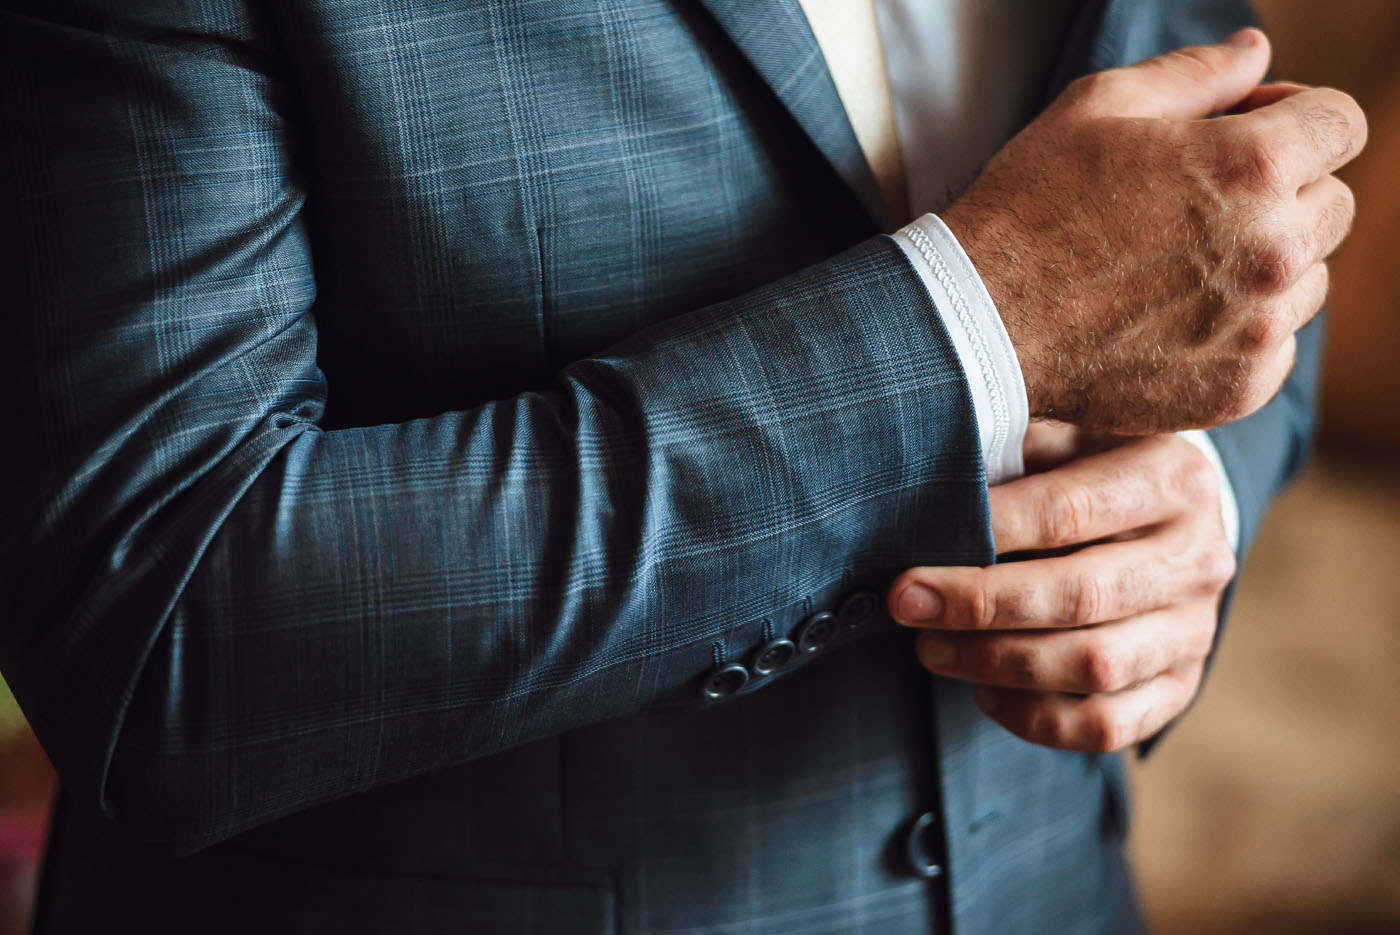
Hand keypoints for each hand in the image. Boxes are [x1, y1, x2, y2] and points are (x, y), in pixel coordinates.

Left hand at [887, 433, 1235, 751]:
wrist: (1169, 520)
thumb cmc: (1091, 467)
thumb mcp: (1065, 434)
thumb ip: (1014, 446)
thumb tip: (934, 478)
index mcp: (1171, 478)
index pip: (1070, 510)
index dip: (990, 532)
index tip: (917, 551)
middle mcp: (1197, 557)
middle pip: (1082, 595)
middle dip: (980, 605)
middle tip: (907, 604)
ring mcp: (1195, 629)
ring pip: (1096, 667)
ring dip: (997, 663)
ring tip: (931, 648)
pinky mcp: (1179, 686)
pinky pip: (1106, 725)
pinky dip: (1035, 718)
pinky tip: (985, 691)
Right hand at [943, 28, 1365, 433]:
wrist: (976, 325)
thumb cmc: (1028, 208)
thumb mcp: (1096, 109)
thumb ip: (1195, 75)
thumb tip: (1258, 53)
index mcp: (1251, 165)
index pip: (1343, 123)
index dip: (1299, 118)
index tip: (1251, 134)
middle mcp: (1272, 248)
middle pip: (1335, 204)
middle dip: (1286, 192)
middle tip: (1204, 205)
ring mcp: (1259, 326)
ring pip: (1310, 279)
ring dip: (1266, 266)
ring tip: (1183, 267)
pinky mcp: (1239, 386)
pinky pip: (1277, 346)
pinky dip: (1240, 333)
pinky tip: (1174, 319)